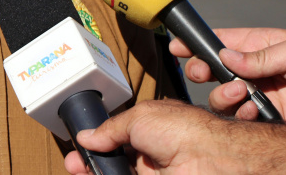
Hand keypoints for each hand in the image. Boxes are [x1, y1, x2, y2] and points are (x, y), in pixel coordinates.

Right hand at [64, 100, 247, 174]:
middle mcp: (150, 151)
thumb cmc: (184, 129)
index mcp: (149, 127)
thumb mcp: (138, 117)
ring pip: (120, 172)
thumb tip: (88, 136)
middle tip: (75, 164)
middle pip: (115, 157)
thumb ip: (110, 128)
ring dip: (97, 171)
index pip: (117, 135)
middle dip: (92, 160)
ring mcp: (153, 171)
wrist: (210, 159)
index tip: (81, 146)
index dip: (97, 140)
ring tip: (79, 170)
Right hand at [171, 27, 285, 122]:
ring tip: (239, 92)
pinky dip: (240, 115)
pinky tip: (250, 111)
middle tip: (201, 73)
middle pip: (215, 70)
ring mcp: (262, 95)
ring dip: (223, 95)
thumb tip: (226, 55)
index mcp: (262, 46)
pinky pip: (242, 119)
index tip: (177, 45)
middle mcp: (258, 71)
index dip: (198, 43)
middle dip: (202, 70)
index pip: (222, 42)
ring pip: (223, 97)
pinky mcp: (269, 119)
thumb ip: (260, 55)